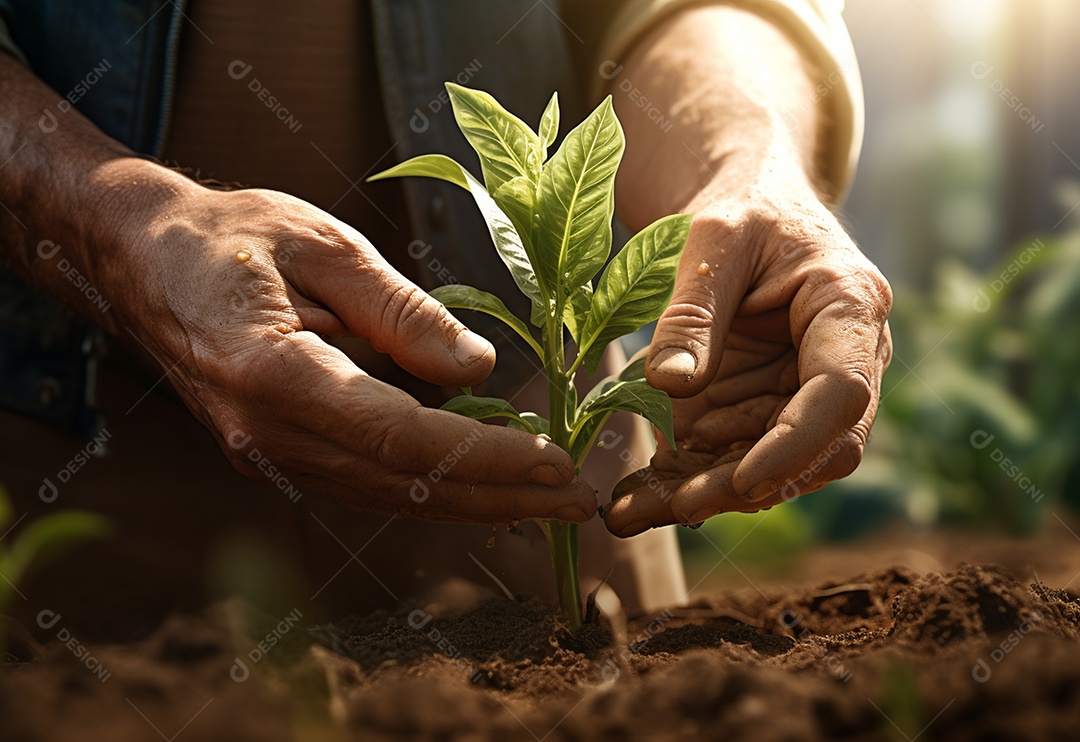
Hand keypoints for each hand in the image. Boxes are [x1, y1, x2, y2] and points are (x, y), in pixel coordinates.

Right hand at [112, 173, 594, 523]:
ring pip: (388, 494)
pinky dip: (431, 486)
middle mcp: (266, 435)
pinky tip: (482, 485)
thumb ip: (400, 311)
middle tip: (576, 501)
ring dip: (473, 500)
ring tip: (547, 500)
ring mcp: (265, 455)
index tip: (555, 462)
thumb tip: (476, 369)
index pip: (402, 438)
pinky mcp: (275, 455)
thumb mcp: (322, 245)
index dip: (486, 456)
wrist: (139, 260)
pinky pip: (366, 481)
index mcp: (273, 375)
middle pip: (404, 483)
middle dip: (498, 495)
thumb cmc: (227, 235)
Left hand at [603, 173, 891, 536]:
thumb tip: (671, 384)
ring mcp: (805, 391)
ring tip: (629, 513)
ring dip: (704, 494)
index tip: (742, 482)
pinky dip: (684, 479)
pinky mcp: (766, 408)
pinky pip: (731, 456)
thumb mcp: (712, 241)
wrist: (751, 208)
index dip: (795, 446)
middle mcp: (845, 361)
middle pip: (814, 449)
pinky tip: (633, 499)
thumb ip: (694, 311)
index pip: (840, 393)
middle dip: (744, 484)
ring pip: (769, 466)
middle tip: (673, 505)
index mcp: (848, 308)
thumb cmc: (743, 209)